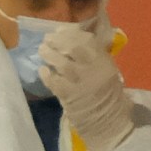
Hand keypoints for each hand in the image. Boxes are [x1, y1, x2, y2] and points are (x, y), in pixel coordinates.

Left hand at [39, 24, 135, 150]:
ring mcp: (79, 82)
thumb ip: (94, 54)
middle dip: (57, 40)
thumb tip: (73, 37)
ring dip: (48, 54)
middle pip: (72, 48)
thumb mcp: (107, 69)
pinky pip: (53, 81)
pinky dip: (46, 74)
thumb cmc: (107, 93)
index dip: (70, 32)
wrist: (108, 120)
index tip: (59, 30)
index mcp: (104, 61)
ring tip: (42, 50)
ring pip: (60, 63)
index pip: (86, 39)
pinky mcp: (69, 95)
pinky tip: (43, 71)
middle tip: (47, 38)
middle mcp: (92, 69)